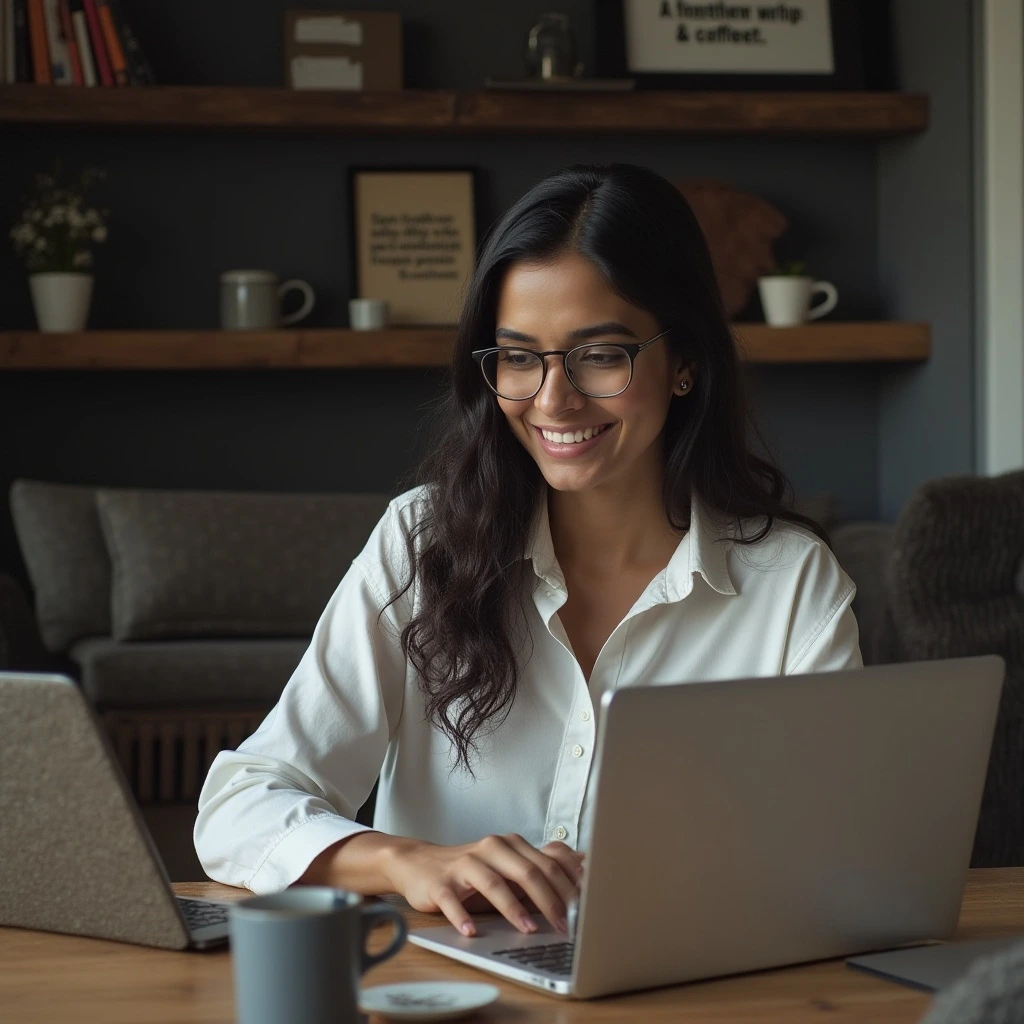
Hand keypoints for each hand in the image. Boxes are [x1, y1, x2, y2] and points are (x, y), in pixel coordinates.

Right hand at [385, 833, 583, 937]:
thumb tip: (584, 870)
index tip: (585, 909)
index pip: (547, 863)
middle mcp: (491, 849)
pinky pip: (453, 901)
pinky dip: (463, 917)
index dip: (568, 886)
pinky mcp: (441, 883)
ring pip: (494, 883)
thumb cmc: (472, 872)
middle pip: (526, 872)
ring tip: (528, 930)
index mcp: (511, 845)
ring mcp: (465, 865)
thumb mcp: (508, 867)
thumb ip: (540, 869)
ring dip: (513, 909)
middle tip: (563, 926)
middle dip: (549, 901)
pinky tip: (472, 932)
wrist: (420, 864)